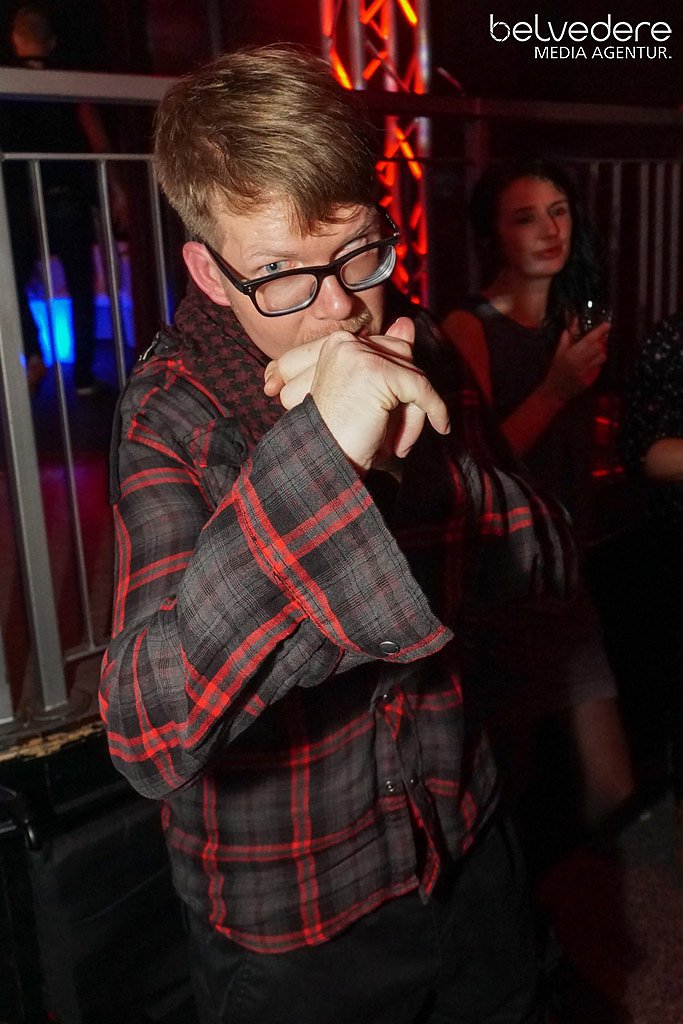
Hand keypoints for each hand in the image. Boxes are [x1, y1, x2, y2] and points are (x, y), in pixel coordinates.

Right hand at [264, 317, 449, 472]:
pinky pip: (421, 388)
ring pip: (411, 375)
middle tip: (396, 438)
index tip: (400, 415)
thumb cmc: (339, 437)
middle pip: (403, 359)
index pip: (389, 350)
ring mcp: (357, 354)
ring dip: (413, 414)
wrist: (321, 463)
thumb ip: (387, 357)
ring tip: (396, 444)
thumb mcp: (366, 395)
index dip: (399, 387)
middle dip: (407, 398)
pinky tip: (440, 426)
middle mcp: (343, 343)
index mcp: (336, 345)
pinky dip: (435, 410)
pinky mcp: (374, 371)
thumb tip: (407, 323)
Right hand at [542, 322, 608, 400]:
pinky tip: (591, 365)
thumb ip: (565, 339)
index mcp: (571, 354)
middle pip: (597, 348)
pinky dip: (597, 364)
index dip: (599, 331)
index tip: (607, 324)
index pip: (588, 340)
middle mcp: (579, 362)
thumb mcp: (558, 353)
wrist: (554, 390)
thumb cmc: (556, 370)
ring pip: (601, 358)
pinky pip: (598, 368)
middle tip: (599, 342)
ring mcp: (585, 372)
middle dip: (600, 343)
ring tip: (594, 354)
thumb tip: (573, 324)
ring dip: (600, 354)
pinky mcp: (588, 380)